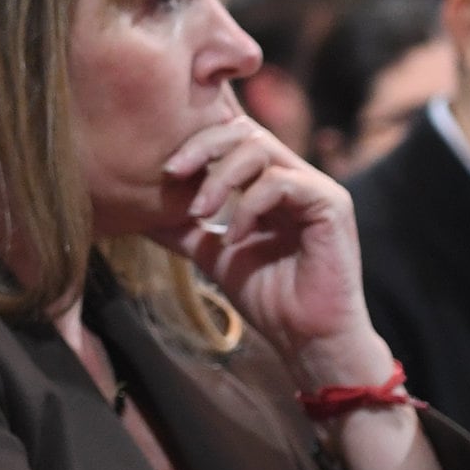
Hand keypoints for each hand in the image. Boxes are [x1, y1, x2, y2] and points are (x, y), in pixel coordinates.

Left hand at [155, 116, 388, 387]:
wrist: (305, 338)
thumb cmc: (267, 296)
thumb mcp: (211, 253)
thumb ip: (183, 228)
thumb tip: (137, 212)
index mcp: (270, 182)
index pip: (234, 137)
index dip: (198, 140)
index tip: (164, 169)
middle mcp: (295, 177)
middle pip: (246, 131)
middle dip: (202, 147)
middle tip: (171, 173)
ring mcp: (315, 188)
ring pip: (260, 150)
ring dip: (220, 179)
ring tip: (198, 213)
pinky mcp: (332, 204)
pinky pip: (281, 183)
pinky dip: (248, 207)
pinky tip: (234, 238)